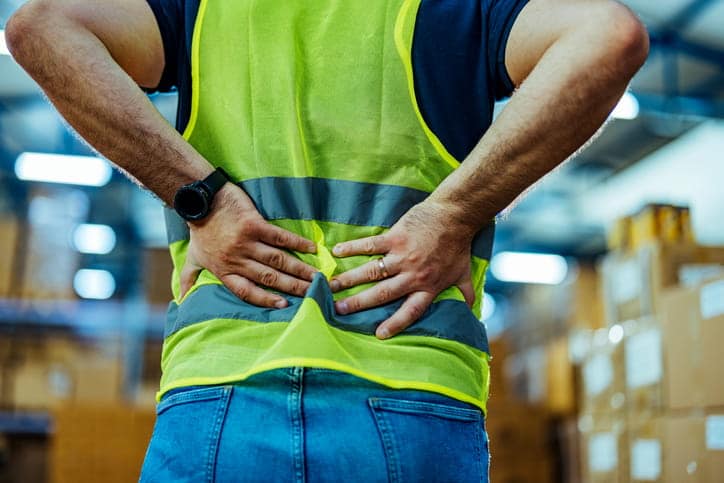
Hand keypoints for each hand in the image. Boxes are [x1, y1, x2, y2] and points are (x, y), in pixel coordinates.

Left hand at [180, 183, 317, 307]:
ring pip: (278, 260)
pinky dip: (296, 243)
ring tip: (316, 276)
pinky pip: (279, 237)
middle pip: (269, 277)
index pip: (248, 291)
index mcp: (224, 271)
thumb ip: (189, 279)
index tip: (285, 306)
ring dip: (299, 269)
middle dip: (292, 287)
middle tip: (312, 293)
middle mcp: (237, 259)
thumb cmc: (199, 230)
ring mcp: (246, 242)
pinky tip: (312, 249)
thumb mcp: (192, 257)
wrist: (200, 200)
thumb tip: (182, 301)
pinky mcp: (253, 224)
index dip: (266, 300)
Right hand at [329, 200, 475, 338]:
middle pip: (382, 294)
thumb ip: (464, 295)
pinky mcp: (395, 237)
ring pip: (371, 271)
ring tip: (330, 286)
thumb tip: (471, 313)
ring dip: (349, 279)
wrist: (454, 216)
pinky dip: (352, 248)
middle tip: (338, 311)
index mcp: (428, 287)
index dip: (395, 323)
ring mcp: (402, 256)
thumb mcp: (463, 275)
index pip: (410, 311)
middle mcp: (413, 275)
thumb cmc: (458, 246)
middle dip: (358, 303)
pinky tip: (336, 251)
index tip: (378, 334)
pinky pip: (370, 245)